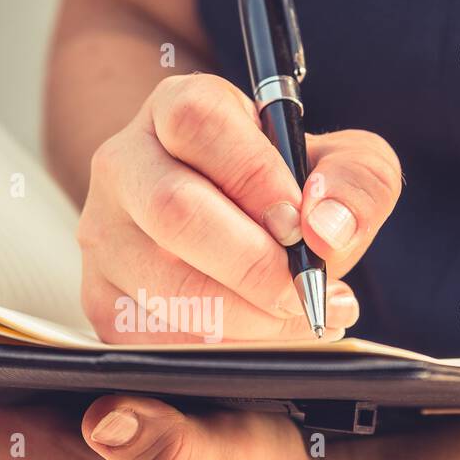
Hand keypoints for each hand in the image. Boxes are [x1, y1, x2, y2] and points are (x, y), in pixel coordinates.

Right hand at [79, 73, 402, 342]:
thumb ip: (357, 181)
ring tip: (297, 315)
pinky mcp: (102, 300)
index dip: (254, 175)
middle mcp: (124, 166)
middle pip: (173, 211)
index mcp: (176, 109)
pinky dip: (221, 350)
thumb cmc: (284, 192)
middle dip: (253, 264)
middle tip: (305, 290)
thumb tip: (327, 229)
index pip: (198, 124)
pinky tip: (260, 337)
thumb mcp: (340, 165)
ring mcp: (104, 236)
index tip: (299, 224)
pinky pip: (156, 338)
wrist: (230, 225)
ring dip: (245, 317)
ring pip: (163, 285)